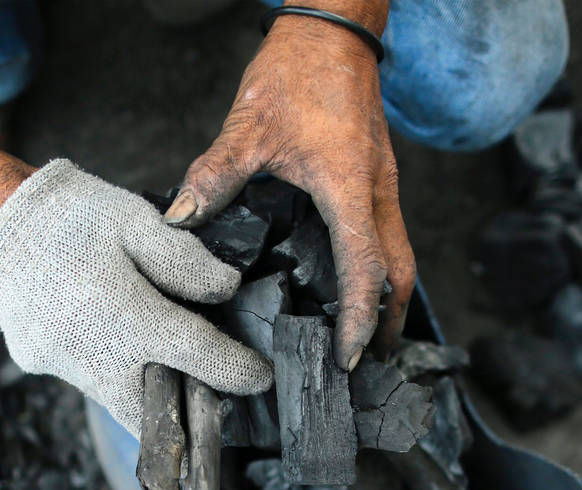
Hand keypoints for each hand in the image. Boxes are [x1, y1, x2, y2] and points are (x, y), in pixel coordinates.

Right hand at [0, 160, 273, 435]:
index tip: (258, 378)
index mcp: (127, 316)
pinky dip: (108, 368)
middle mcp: (93, 353)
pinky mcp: (37, 362)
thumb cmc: (73, 215)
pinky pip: (84, 377)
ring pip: (117, 401)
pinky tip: (112, 338)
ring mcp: (60, 363)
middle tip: (209, 398)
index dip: (237, 371)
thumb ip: (187, 261)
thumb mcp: (138, 220)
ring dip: (146, 394)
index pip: (200, 357)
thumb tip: (226, 290)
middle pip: (153, 414)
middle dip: (185, 417)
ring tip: (166, 369)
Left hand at [164, 2, 414, 366]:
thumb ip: (215, 175)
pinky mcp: (378, 178)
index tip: (349, 355)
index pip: (364, 267)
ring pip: (401, 255)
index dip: (360, 317)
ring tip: (370, 337)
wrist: (332, 33)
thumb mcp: (249, 126)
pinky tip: (357, 284)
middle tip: (369, 364)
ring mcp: (383, 185)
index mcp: (349, 187)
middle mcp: (377, 191)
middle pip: (400, 272)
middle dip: (389, 322)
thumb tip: (180, 219)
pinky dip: (382, 270)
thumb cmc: (297, 74)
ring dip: (390, 298)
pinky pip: (390, 235)